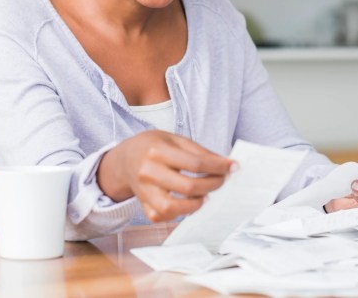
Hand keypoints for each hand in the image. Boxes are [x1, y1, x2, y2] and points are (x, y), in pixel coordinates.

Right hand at [97, 130, 234, 221]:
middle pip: (188, 186)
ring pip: (172, 207)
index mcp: (158, 151)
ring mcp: (144, 191)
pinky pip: (162, 216)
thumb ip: (200, 152)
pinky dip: (178, 213)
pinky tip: (187, 203)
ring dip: (195, 204)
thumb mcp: (175, 140)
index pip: (195, 163)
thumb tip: (225, 164)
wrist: (125, 158)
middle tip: (222, 181)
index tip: (233, 167)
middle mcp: (148, 172)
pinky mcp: (143, 205)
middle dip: (212, 185)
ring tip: (204, 196)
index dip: (218, 167)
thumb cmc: (154, 147)